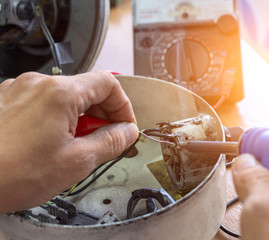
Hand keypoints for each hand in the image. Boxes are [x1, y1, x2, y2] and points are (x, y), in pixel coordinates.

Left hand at [0, 71, 138, 213]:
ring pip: (64, 97)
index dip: (123, 106)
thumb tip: (127, 132)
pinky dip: (57, 118)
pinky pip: (42, 102)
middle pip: (86, 89)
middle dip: (102, 114)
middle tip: (106, 139)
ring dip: (80, 117)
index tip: (124, 127)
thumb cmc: (12, 173)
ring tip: (76, 145)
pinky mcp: (5, 101)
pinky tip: (51, 142)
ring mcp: (17, 90)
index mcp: (59, 93)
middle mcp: (37, 84)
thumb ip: (110, 142)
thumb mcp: (76, 162)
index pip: (108, 84)